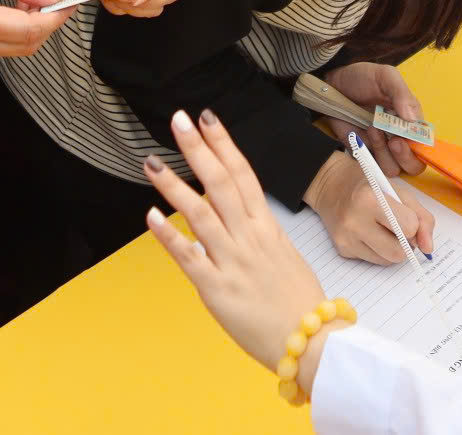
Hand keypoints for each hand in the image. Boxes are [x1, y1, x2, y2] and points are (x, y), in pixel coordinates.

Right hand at [0, 0, 70, 58]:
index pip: (30, 29)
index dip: (56, 17)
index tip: (70, 2)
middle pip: (28, 43)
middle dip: (48, 22)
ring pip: (18, 48)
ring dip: (35, 27)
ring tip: (35, 1)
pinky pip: (4, 46)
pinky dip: (19, 30)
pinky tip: (19, 10)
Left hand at [144, 110, 333, 374]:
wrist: (311, 342)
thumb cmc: (299, 302)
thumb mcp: (284, 255)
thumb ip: (259, 234)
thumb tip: (240, 218)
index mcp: (267, 228)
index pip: (244, 174)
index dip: (224, 144)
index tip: (207, 119)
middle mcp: (249, 238)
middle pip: (222, 183)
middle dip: (198, 149)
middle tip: (178, 120)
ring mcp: (232, 261)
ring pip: (200, 213)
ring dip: (174, 186)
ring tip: (152, 162)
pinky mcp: (216, 289)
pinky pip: (189, 257)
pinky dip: (169, 236)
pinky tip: (151, 216)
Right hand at [304, 144, 433, 263]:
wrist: (331, 186)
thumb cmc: (369, 185)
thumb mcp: (399, 191)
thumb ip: (421, 217)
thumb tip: (428, 248)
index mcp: (370, 199)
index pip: (408, 227)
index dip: (413, 225)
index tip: (407, 217)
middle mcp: (355, 221)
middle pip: (398, 252)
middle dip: (405, 244)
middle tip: (399, 228)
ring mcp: (346, 238)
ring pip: (387, 261)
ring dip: (393, 249)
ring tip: (383, 229)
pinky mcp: (342, 250)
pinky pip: (374, 261)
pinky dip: (378, 251)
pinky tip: (370, 234)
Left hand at [321, 61, 425, 175]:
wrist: (334, 83)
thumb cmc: (363, 78)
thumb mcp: (386, 77)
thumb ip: (402, 94)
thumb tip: (414, 120)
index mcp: (411, 122)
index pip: (425, 145)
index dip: (421, 149)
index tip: (408, 139)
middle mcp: (399, 138)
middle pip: (413, 165)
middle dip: (405, 158)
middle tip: (394, 141)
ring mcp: (380, 148)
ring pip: (392, 169)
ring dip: (384, 153)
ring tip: (373, 129)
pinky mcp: (362, 153)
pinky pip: (370, 167)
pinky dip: (366, 154)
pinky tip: (360, 134)